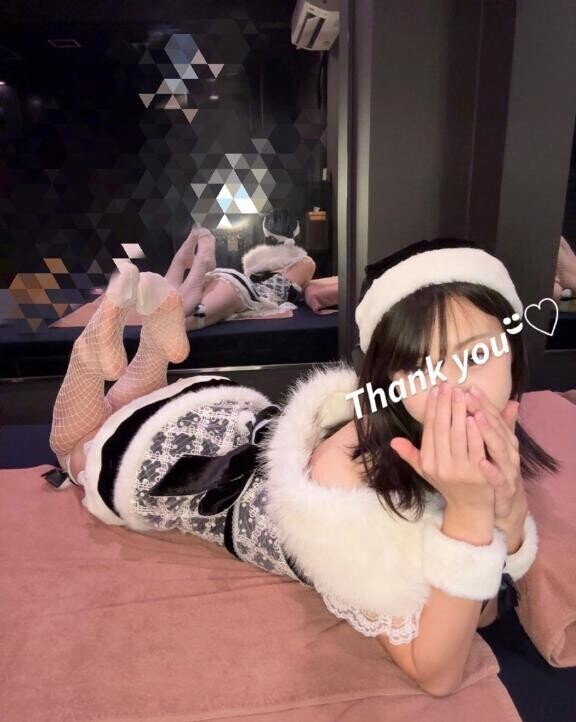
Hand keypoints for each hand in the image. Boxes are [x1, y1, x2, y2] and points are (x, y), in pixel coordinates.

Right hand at [390, 382, 494, 513]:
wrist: (471, 508)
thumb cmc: (449, 485)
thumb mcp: (426, 471)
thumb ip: (411, 455)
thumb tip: (393, 441)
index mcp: (428, 462)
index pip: (429, 429)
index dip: (432, 409)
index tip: (436, 391)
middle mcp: (441, 466)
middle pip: (442, 429)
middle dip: (446, 405)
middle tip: (449, 385)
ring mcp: (460, 470)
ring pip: (458, 435)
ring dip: (460, 412)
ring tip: (462, 393)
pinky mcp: (479, 474)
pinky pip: (476, 447)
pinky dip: (476, 430)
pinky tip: (476, 414)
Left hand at [464, 386, 527, 531]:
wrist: (504, 503)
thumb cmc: (495, 468)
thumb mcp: (494, 445)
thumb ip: (497, 425)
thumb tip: (510, 401)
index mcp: (503, 438)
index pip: (492, 416)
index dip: (481, 401)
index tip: (467, 387)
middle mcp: (507, 450)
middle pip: (494, 427)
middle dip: (479, 409)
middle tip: (464, 393)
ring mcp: (507, 468)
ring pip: (498, 448)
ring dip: (486, 433)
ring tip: (475, 417)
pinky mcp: (505, 488)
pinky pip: (498, 479)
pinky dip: (491, 470)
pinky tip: (481, 462)